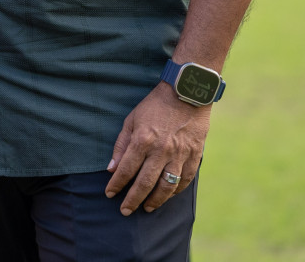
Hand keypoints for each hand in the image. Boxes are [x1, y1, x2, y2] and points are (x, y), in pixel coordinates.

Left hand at [104, 83, 209, 215]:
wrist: (187, 92)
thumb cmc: (155, 105)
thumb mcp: (132, 119)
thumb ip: (121, 145)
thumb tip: (111, 168)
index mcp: (143, 139)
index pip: (126, 169)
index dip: (116, 184)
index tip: (109, 194)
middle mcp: (161, 150)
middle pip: (145, 182)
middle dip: (133, 199)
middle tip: (125, 211)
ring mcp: (180, 154)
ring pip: (167, 186)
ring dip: (156, 200)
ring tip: (147, 208)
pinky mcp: (195, 154)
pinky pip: (186, 179)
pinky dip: (176, 191)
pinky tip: (168, 195)